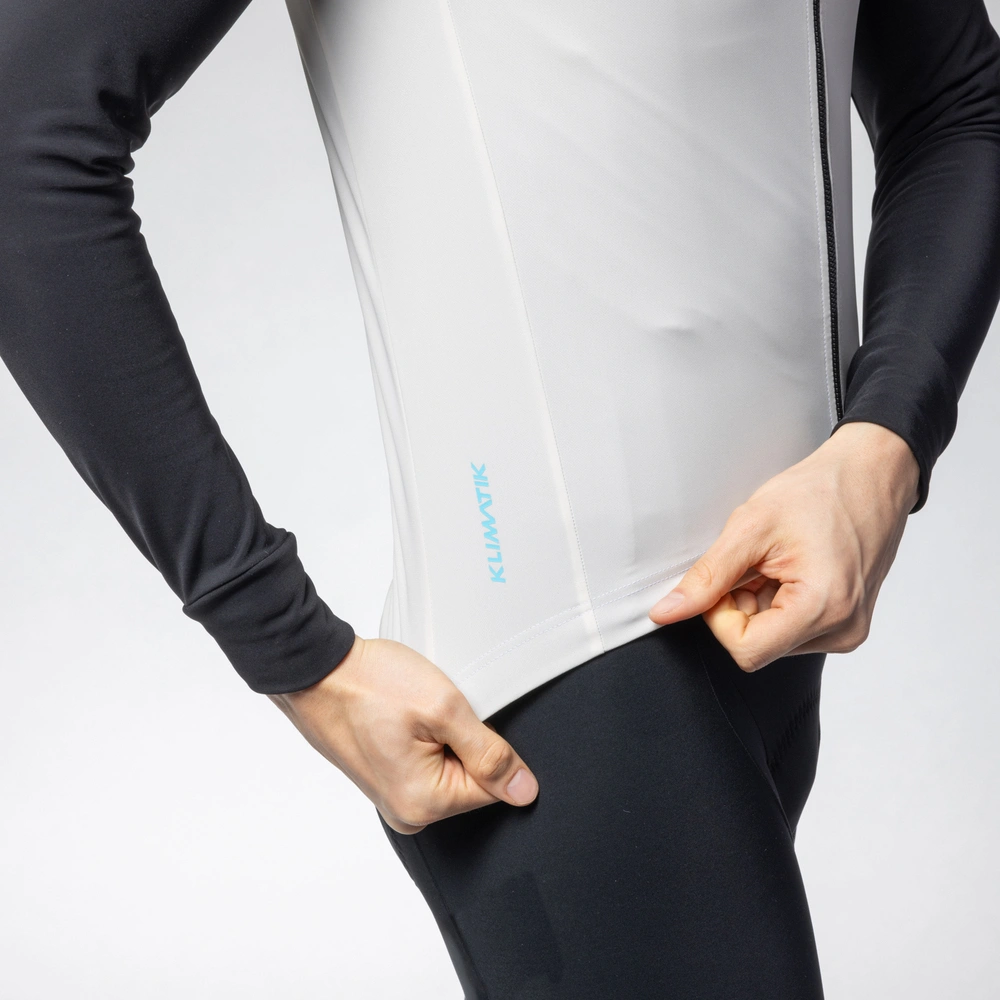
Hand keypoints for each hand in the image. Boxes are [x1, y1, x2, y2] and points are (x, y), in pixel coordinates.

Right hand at [267, 636, 538, 833]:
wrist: (316, 669)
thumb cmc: (370, 684)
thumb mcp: (444, 708)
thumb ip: (490, 753)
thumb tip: (525, 791)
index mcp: (424, 804)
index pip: (493, 786)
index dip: (488, 745)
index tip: (460, 720)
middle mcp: (406, 812)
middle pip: (471, 780)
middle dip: (464, 741)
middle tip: (433, 713)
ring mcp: (392, 796)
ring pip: (449, 768)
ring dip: (443, 738)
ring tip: (414, 713)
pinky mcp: (385, 778)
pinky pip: (425, 762)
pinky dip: (425, 738)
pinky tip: (405, 718)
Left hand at [647, 421, 920, 670]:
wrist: (870, 475)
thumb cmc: (820, 492)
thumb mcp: (751, 527)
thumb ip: (707, 577)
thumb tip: (667, 612)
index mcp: (824, 608)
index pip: (745, 650)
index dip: (720, 617)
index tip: (726, 579)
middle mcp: (842, 630)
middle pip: (758, 645)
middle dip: (740, 605)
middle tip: (753, 563)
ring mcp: (847, 630)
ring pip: (771, 638)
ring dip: (758, 603)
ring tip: (776, 562)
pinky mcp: (846, 623)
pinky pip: (791, 629)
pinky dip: (778, 602)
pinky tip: (789, 569)